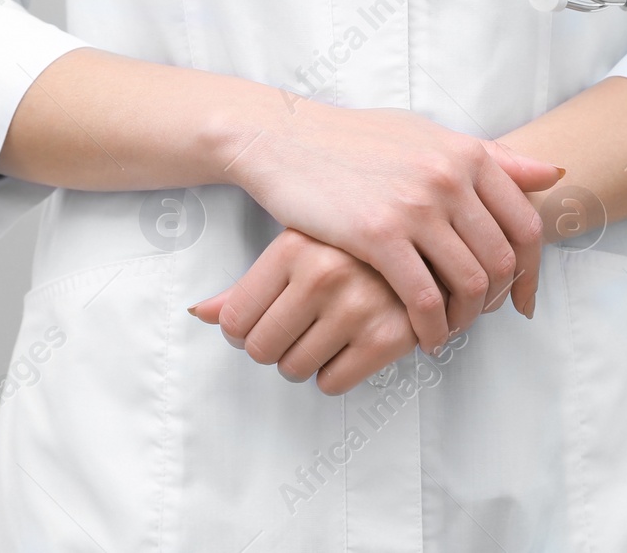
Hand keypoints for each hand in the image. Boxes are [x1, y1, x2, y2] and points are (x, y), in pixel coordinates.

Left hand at [190, 230, 418, 394]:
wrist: (428, 243)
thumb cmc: (352, 247)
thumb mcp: (297, 247)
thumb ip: (247, 285)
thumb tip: (198, 313)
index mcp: (293, 247)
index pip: (234, 322)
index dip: (245, 330)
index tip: (267, 319)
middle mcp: (323, 274)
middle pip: (261, 350)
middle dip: (276, 347)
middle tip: (301, 327)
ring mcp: (357, 306)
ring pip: (294, 370)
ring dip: (305, 361)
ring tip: (329, 331)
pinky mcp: (388, 337)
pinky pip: (332, 384)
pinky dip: (335, 374)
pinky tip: (351, 344)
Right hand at [223, 101, 560, 350]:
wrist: (288, 138)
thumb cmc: (356, 140)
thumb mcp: (428, 135)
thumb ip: (491, 157)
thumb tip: (554, 174)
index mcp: (466, 154)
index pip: (524, 224)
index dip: (530, 271)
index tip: (519, 299)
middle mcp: (450, 177)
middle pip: (502, 259)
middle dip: (496, 301)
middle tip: (477, 318)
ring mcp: (416, 206)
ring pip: (469, 283)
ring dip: (466, 318)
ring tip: (450, 328)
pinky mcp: (378, 235)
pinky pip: (424, 298)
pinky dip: (432, 327)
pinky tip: (422, 336)